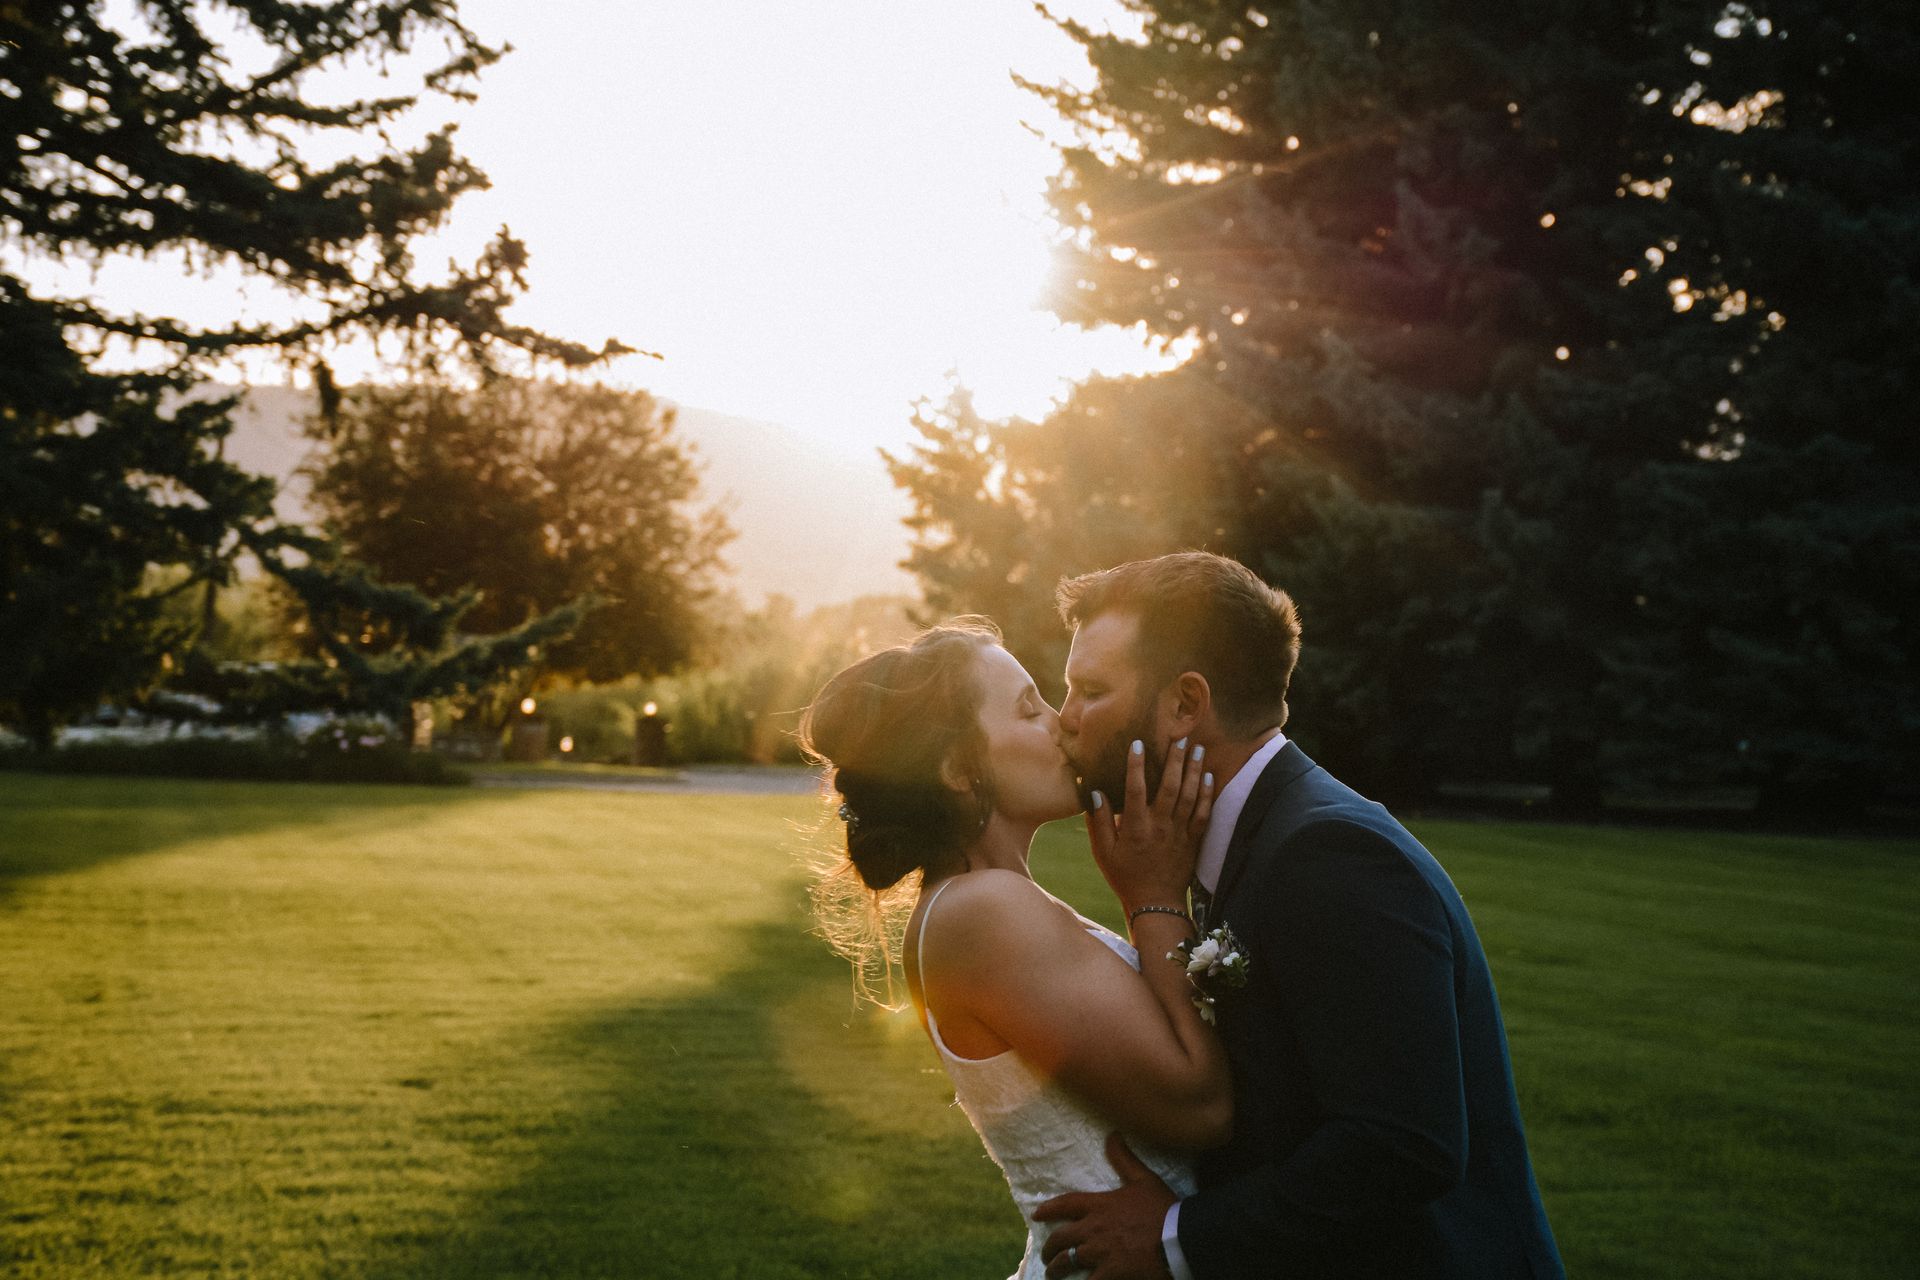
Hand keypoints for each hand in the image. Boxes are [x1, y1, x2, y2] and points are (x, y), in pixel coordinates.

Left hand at [1034, 1133, 1177, 1278]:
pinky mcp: (1110, 1273)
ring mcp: (1100, 1253)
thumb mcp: (1143, 1179)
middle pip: (1061, 1238)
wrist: (1179, 1237)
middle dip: (1049, 1247)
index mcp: (1100, 1205)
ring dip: (1056, 1268)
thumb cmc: (1163, 1208)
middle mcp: (1094, 1228)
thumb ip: (1124, 1159)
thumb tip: (1112, 1135)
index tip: (1037, 1214)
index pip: (1066, 1204)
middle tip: (1046, 1254)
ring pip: (1067, 1262)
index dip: (1049, 1209)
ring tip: (1053, 1273)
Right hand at [1084, 737, 1213, 912]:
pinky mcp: (1193, 840)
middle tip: (1180, 737)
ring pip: (1191, 796)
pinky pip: (1204, 813)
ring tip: (1198, 748)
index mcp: (1135, 828)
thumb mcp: (1103, 852)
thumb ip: (1098, 821)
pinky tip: (1209, 776)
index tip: (1138, 744)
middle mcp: (1160, 827)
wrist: (1155, 904)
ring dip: (1195, 770)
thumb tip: (1094, 791)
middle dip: (1176, 760)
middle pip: (1171, 787)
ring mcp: (1180, 833)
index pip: (1136, 790)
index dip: (1136, 766)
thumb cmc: (1125, 876)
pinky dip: (1208, 794)